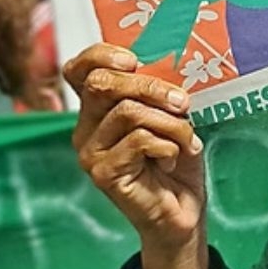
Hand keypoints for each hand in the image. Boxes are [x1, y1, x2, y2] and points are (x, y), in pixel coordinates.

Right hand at [64, 44, 209, 268]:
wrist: (182, 213)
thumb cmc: (178, 163)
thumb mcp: (172, 119)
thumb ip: (159, 93)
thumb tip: (169, 64)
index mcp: (98, 110)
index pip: (79, 70)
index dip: (101, 55)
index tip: (134, 59)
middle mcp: (86, 128)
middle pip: (102, 84)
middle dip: (150, 87)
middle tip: (183, 102)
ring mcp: (90, 152)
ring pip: (127, 112)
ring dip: (170, 123)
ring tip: (187, 140)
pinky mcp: (102, 173)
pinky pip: (138, 140)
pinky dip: (168, 146)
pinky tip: (173, 160)